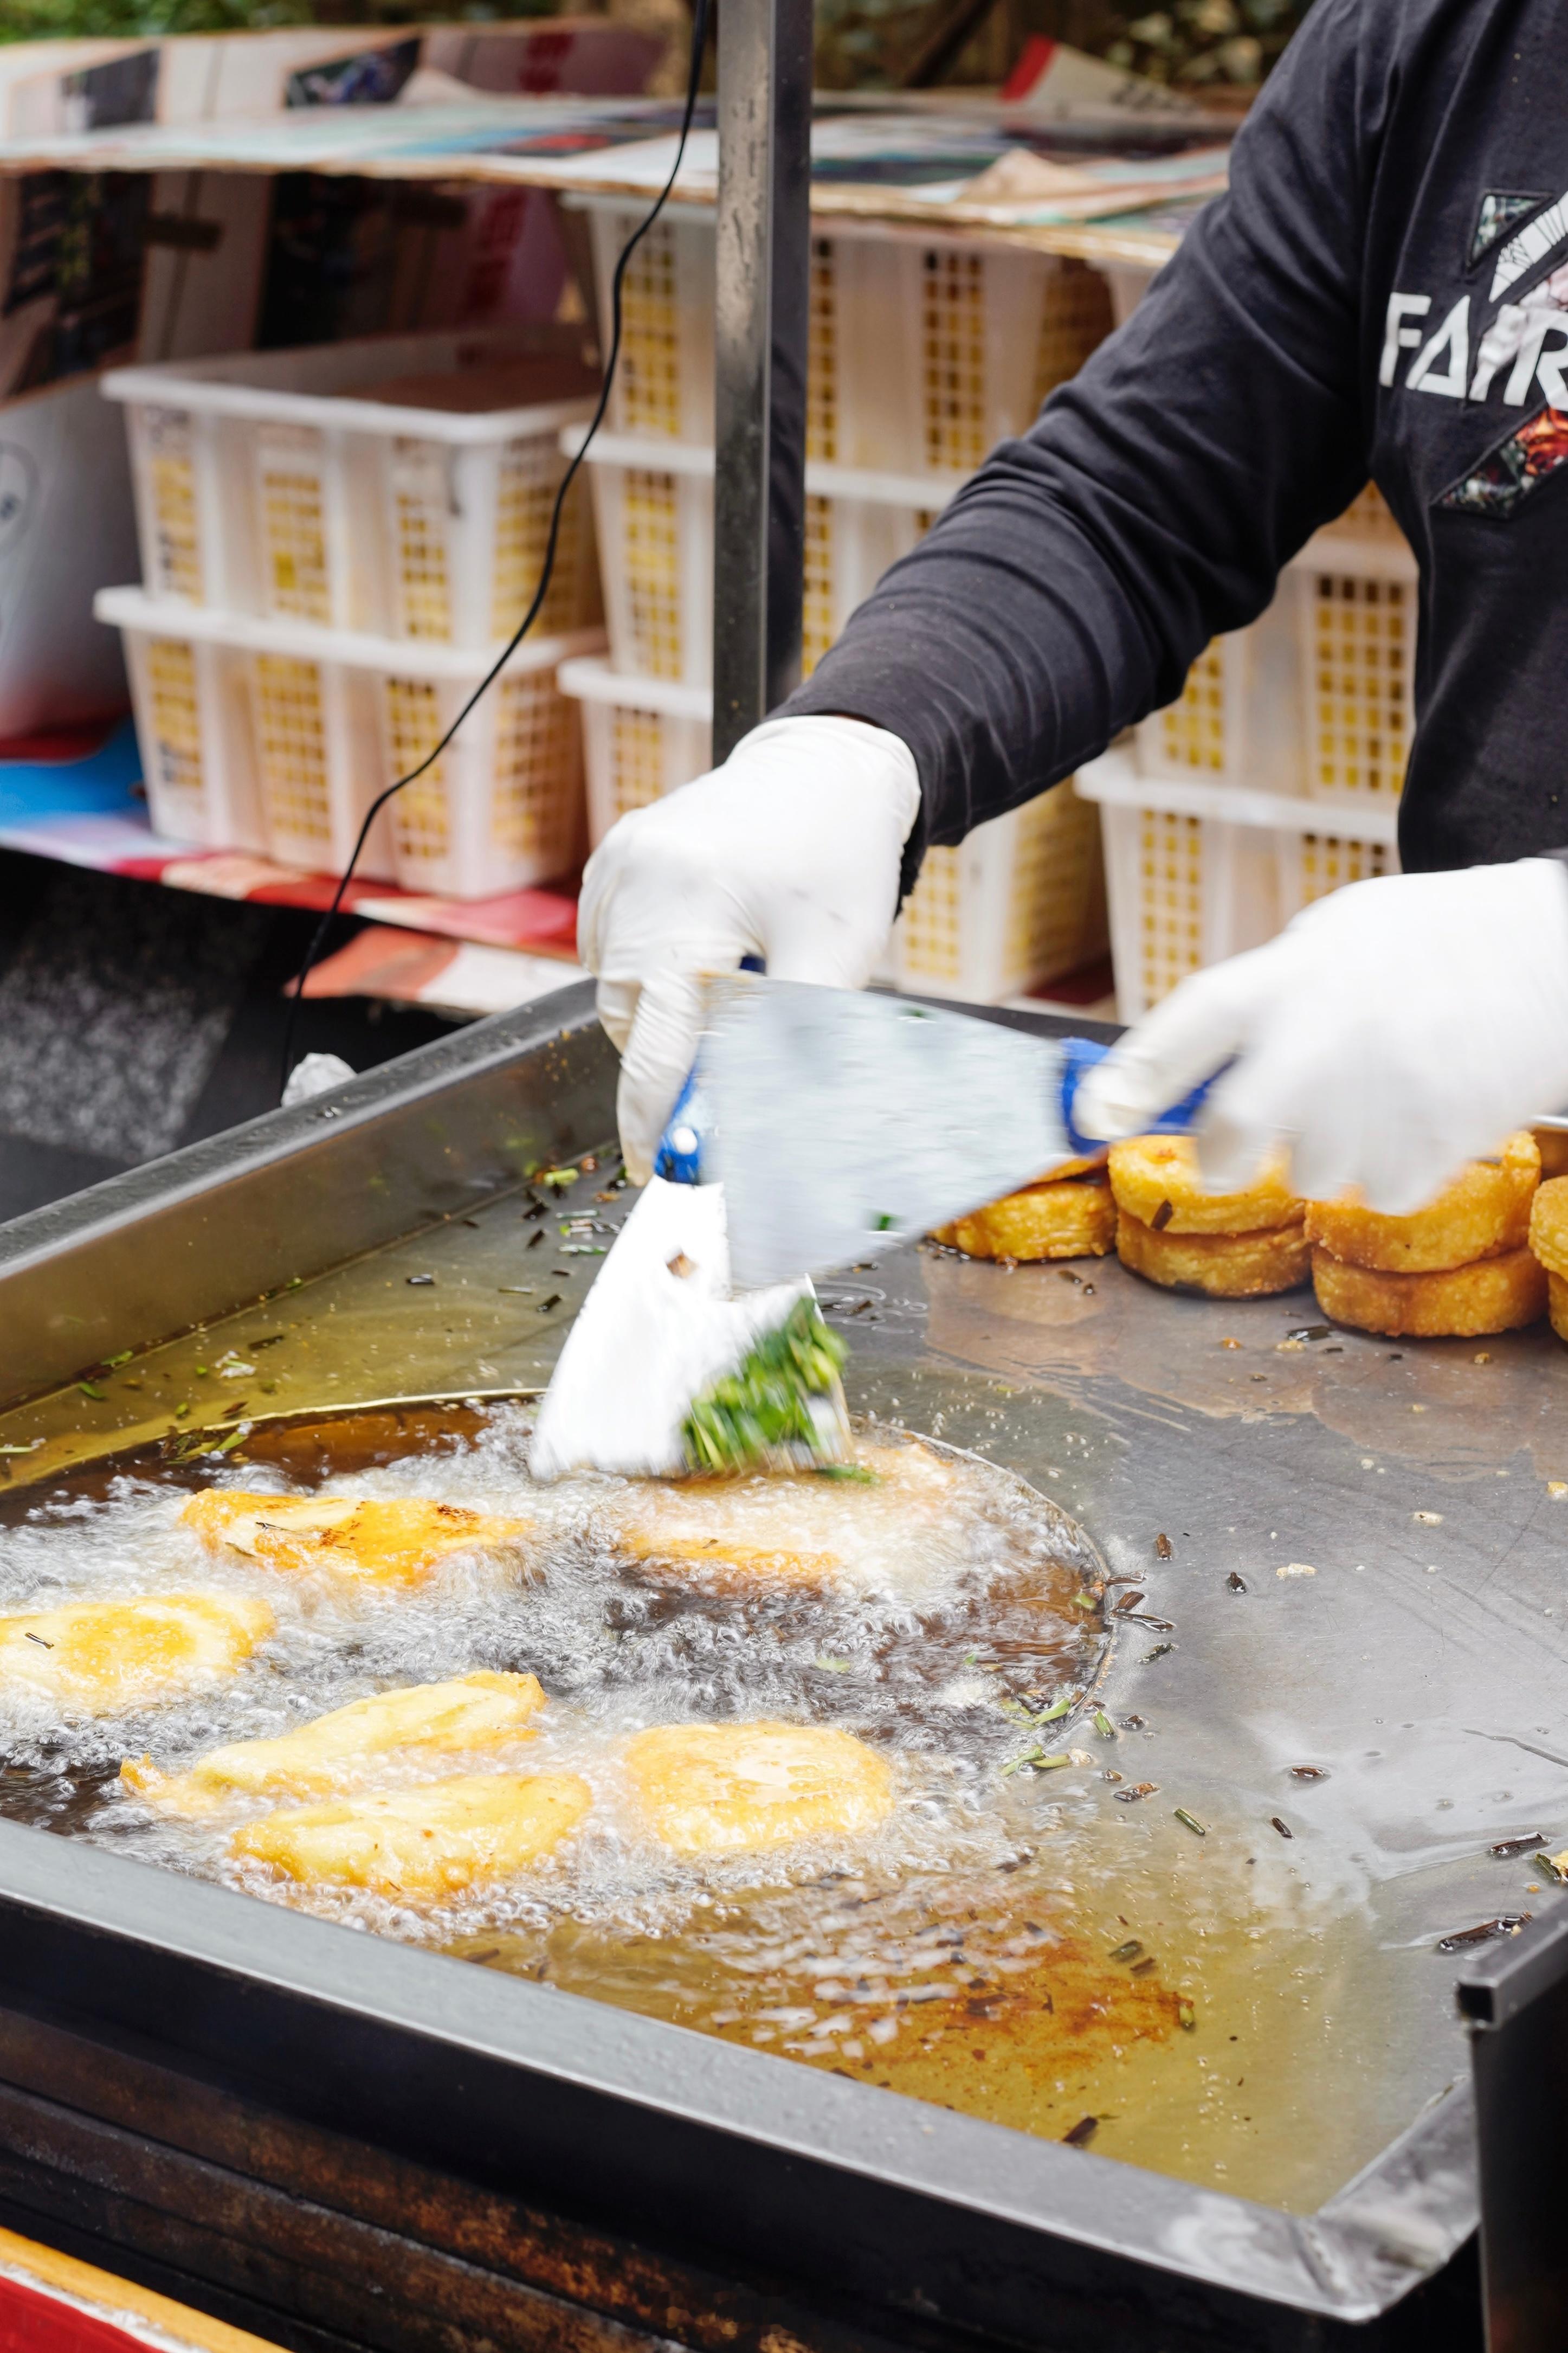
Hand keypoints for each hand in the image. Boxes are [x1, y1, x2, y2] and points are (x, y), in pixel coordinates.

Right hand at [579, 715, 920, 1181]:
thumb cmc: (840, 864)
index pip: (655, 1045)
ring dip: (666, 1010)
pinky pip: (615, 946)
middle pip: (630, 1020)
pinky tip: (704, 946)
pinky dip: (653, 969)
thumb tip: (738, 1126)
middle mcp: (638, 883)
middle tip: (724, 1067)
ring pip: (620, 987)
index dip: (651, 1119)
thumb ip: (781, 1046)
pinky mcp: (615, 858)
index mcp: (691, 907)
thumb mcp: (831, 962)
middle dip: (672, 1056)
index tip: (653, 1170)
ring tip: (733, 977)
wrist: (830, 768)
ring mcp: (619, 866)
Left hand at [1074, 859, 1567, 1213]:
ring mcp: (1382, 1098)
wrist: (1548, 956)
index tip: (1092, 1115)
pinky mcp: (1434, 1145)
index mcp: (1289, 976)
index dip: (1130, 1080)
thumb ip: (1258, 1001)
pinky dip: (1389, 1166)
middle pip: (1233, 1138)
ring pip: (1311, 1174)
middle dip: (1222, 1155)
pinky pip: (1375, 1192)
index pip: (1185, 1033)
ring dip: (1328, 1150)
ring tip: (1376, 1088)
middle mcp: (1326, 1039)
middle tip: (1236, 1145)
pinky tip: (1418, 1112)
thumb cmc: (1420, 948)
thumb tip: (1165, 1080)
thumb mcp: (1330, 939)